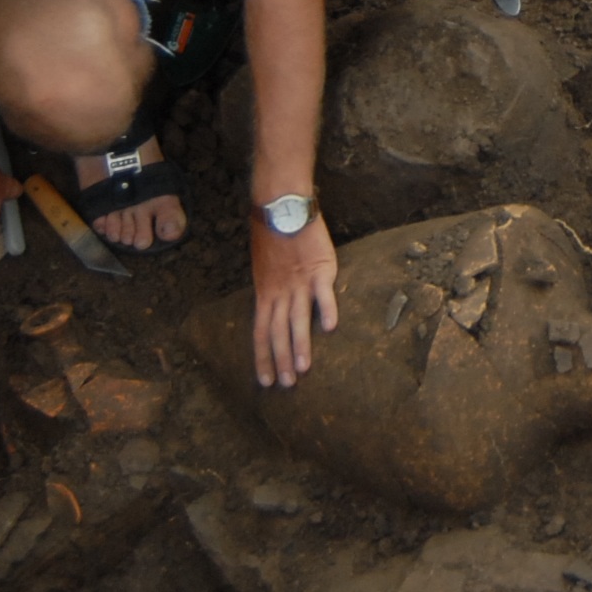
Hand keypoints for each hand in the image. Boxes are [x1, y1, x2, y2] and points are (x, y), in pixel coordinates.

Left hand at [250, 210, 340, 387]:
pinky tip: (331, 328)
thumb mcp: (262, 267)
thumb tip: (273, 308)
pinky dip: (326, 309)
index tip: (264, 381)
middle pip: (278, 332)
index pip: (260, 333)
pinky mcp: (320, 269)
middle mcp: (279, 293)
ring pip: (298, 319)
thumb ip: (270, 289)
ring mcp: (299, 282)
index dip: (262, 357)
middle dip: (280, 360)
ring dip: (300, 345)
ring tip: (303, 368)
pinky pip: (324, 293)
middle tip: (286, 384)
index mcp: (264, 293)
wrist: (282, 207)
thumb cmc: (270, 234)